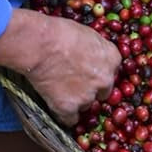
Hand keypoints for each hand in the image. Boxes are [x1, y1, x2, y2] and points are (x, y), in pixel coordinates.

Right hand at [0, 9, 120, 124]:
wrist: (39, 44)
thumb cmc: (59, 32)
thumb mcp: (87, 33)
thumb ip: (96, 49)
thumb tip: (92, 54)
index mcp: (112, 59)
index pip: (111, 71)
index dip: (98, 71)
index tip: (89, 71)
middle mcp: (104, 80)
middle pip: (103, 91)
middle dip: (91, 89)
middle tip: (74, 81)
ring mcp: (87, 96)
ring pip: (86, 105)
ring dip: (76, 100)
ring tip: (59, 88)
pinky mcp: (69, 108)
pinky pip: (70, 119)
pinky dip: (64, 114)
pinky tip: (56, 105)